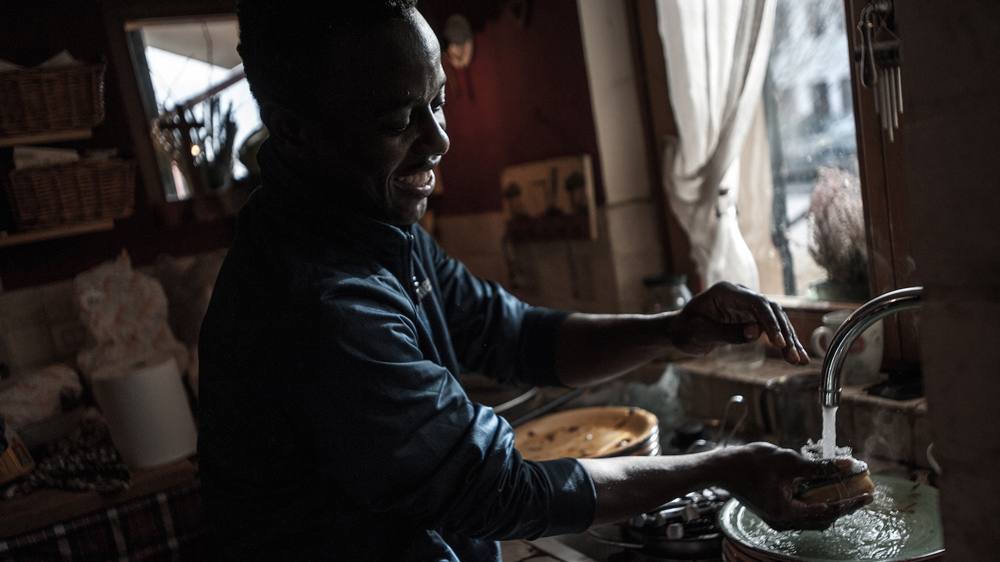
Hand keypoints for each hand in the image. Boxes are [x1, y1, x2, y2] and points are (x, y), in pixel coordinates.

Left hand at [667, 281, 808, 364]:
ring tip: (799, 360)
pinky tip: (793, 356)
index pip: (756, 303)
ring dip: (788, 340)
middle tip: (794, 356)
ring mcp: (747, 306)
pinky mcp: (751, 318)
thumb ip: (728, 333)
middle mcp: (741, 295)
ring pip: (776, 320)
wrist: (679, 331)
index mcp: (726, 292)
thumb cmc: (685, 330)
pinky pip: (771, 329)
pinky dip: (782, 343)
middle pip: (771, 312)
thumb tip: (757, 332)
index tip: (779, 342)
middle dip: (785, 335)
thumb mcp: (700, 333)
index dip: (770, 322)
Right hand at [721, 443, 872, 530]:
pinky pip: (801, 513)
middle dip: (842, 505)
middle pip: (822, 518)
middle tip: (859, 491)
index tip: (867, 495)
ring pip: (812, 517)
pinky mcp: (773, 512)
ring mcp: (777, 519)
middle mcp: (783, 522)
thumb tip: (845, 465)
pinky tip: (819, 489)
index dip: (850, 503)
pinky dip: (814, 503)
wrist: (721, 468)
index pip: (828, 511)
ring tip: (843, 489)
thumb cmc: (749, 463)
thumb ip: (818, 466)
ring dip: (828, 504)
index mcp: (786, 513)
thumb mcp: (787, 461)